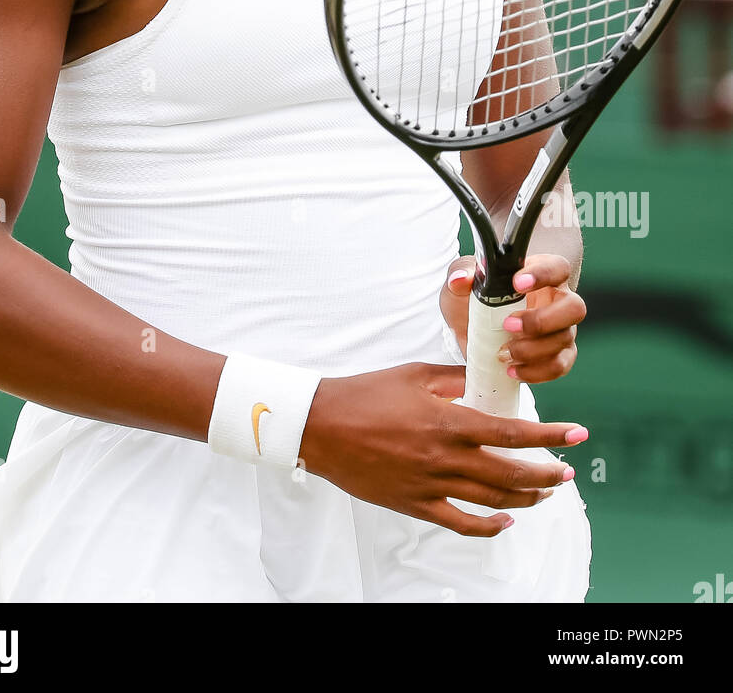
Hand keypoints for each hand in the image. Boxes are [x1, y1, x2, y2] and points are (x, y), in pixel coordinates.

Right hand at [299, 363, 588, 535]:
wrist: (323, 425)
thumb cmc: (366, 394)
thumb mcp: (415, 374)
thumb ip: (455, 377)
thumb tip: (484, 377)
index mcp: (449, 422)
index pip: (512, 434)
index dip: (549, 437)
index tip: (576, 435)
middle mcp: (446, 458)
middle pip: (510, 473)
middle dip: (545, 474)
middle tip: (565, 471)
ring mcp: (431, 486)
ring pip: (492, 500)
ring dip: (525, 498)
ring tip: (544, 493)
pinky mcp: (415, 504)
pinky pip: (461, 523)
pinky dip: (488, 525)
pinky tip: (505, 519)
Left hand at [440, 253, 585, 383]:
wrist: (470, 331)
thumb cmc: (472, 298)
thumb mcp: (462, 283)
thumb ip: (460, 274)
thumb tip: (460, 279)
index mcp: (540, 273)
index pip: (556, 267)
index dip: (543, 275)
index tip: (517, 283)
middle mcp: (557, 300)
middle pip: (574, 307)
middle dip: (542, 320)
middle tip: (508, 325)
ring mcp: (562, 329)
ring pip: (565, 339)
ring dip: (533, 349)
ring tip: (502, 352)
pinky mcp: (558, 355)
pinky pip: (559, 366)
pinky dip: (536, 372)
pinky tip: (512, 370)